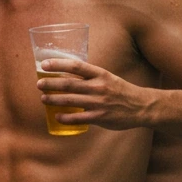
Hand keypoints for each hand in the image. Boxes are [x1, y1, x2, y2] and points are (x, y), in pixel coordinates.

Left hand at [36, 58, 150, 130]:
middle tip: (39, 84)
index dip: (58, 64)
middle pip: (68, 84)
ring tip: (43, 99)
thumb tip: (64, 75)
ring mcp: (99, 102)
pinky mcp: (100, 117)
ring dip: (53, 100)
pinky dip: (65, 117)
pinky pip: (78, 118)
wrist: (142, 106)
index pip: (76, 66)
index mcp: (100, 74)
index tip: (44, 64)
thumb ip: (89, 77)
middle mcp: (98, 87)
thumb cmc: (120, 90)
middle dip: (50, 84)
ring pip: (70, 100)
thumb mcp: (107, 78)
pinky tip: (57, 116)